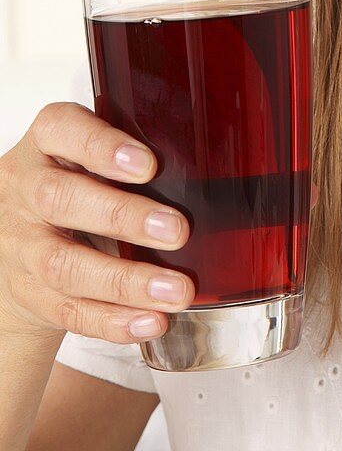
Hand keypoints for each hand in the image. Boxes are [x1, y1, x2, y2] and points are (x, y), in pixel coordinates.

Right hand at [0, 102, 193, 344]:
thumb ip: (136, 157)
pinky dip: (112, 320)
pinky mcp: (28, 290)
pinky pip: (67, 310)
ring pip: (63, 264)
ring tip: (175, 290)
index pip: (62, 129)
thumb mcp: (96, 154)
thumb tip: (212, 174)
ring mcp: (20, 242)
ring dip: (124, 281)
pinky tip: (151, 321)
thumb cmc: (81, 180)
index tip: (148, 166)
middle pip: (61, 199)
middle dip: (122, 217)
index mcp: (47, 141)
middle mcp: (26, 187)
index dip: (103, 147)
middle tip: (177, 231)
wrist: (26, 234)